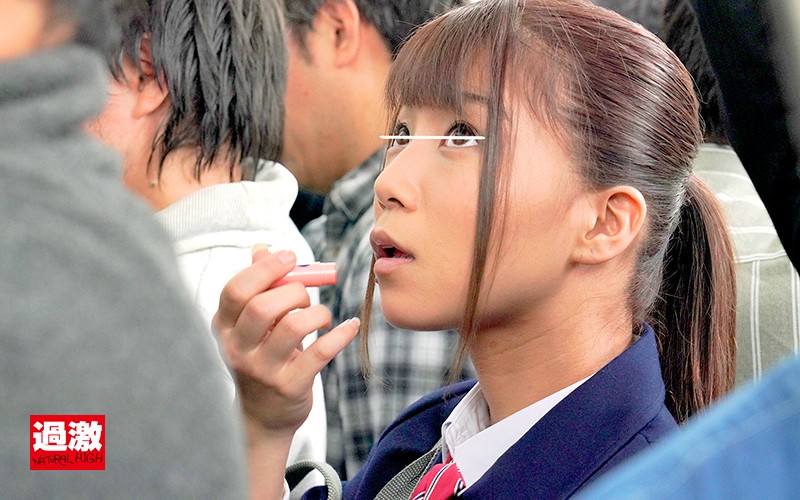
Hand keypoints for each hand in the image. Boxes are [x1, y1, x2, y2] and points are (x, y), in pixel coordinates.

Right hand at [213, 248, 359, 439]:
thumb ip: (257, 288)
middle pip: (263, 306)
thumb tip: (262, 249)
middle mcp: (238, 349)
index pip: (236, 290)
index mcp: (225, 328)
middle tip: (306, 296)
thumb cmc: (262, 358)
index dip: (265, 269)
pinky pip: (321, 352)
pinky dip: (341, 334)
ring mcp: (262, 370)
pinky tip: (351, 326)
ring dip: (317, 312)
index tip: (290, 258)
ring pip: (293, 327)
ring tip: (323, 317)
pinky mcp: (290, 386)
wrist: (263, 417)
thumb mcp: (251, 326)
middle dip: (293, 291)